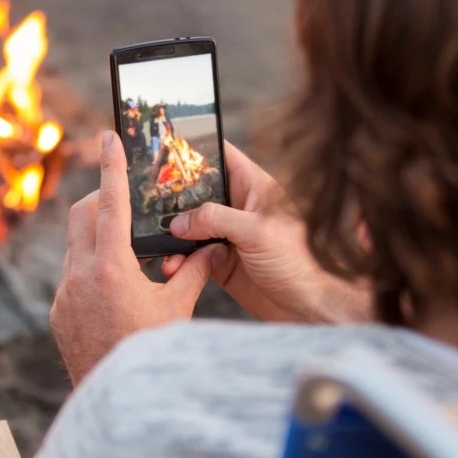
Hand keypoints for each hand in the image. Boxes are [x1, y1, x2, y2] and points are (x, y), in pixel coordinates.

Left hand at [50, 131, 224, 384]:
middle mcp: (80, 276)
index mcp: (112, 268)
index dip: (111, 165)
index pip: (110, 202)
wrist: (116, 399)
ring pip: (75, 245)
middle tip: (124, 196)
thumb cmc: (152, 354)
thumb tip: (211, 246)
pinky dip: (91, 267)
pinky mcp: (57, 312)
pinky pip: (71, 275)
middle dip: (101, 198)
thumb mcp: (178, 309)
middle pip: (82, 214)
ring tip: (126, 246)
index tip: (108, 137)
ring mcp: (63, 294)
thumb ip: (193, 270)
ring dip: (97, 236)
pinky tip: (115, 286)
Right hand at [163, 143, 371, 323]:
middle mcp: (239, 208)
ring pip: (190, 227)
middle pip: (198, 192)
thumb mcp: (257, 231)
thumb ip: (216, 219)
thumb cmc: (300, 262)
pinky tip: (174, 265)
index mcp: (255, 189)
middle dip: (174, 198)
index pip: (223, 157)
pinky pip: (192, 255)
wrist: (309, 309)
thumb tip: (181, 221)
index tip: (167, 148)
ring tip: (161, 244)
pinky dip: (180, 260)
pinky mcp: (221, 263)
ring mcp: (229, 236)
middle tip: (148, 202)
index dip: (197, 150)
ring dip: (173, 235)